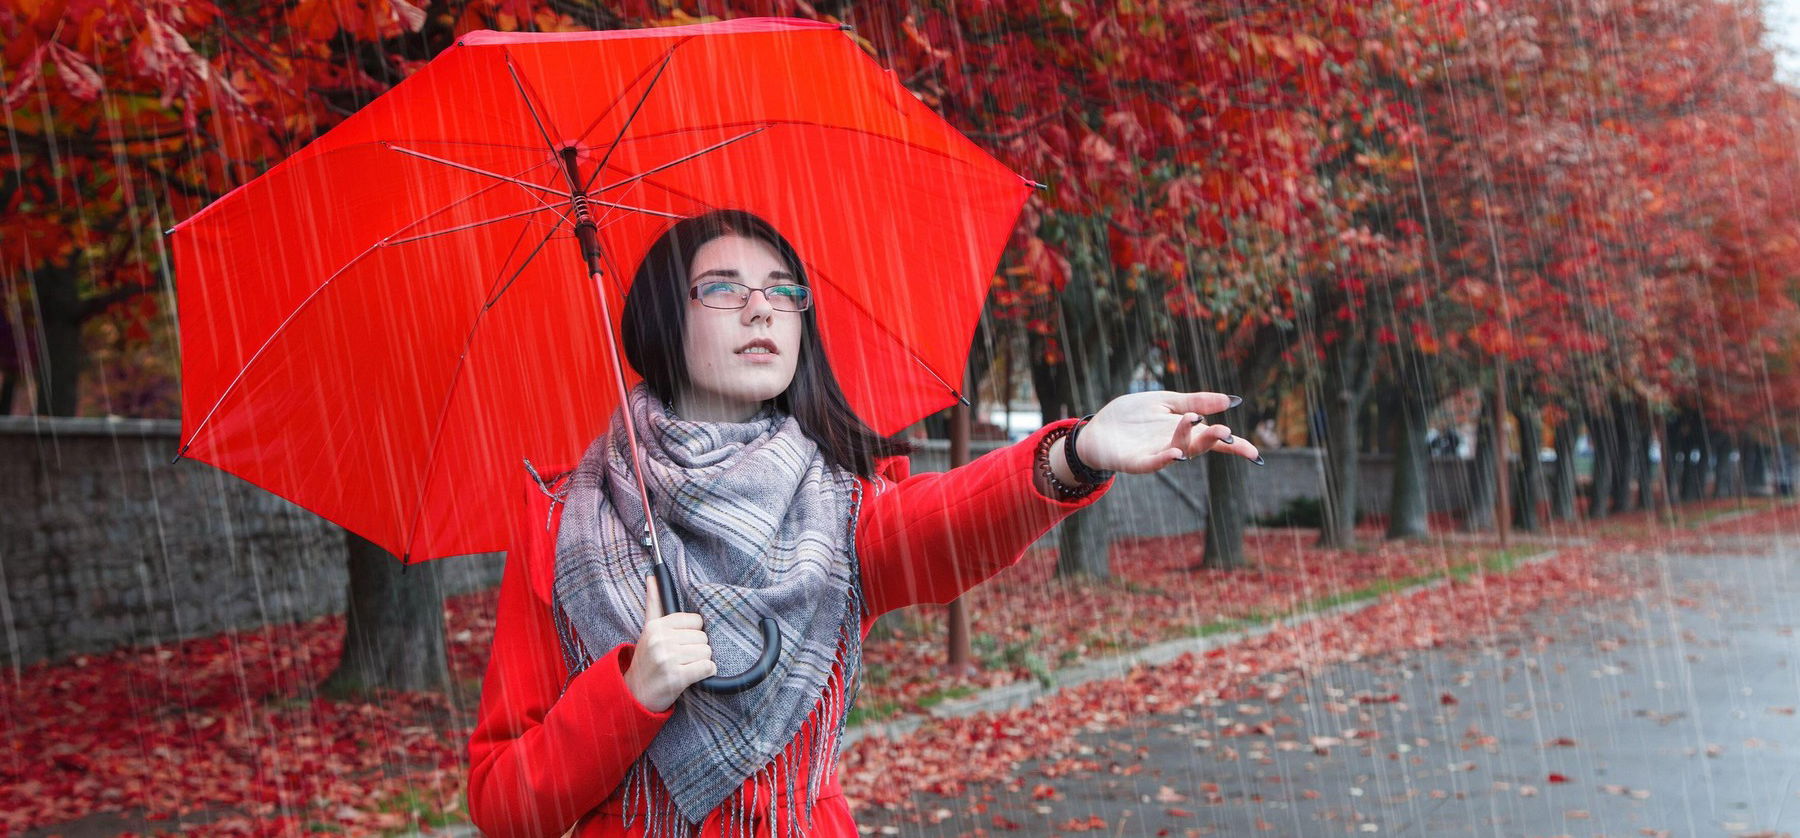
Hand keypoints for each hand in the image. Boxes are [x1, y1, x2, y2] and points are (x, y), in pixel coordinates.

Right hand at [622, 574, 715, 712]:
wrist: (635, 694)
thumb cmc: (647, 660)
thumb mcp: (648, 629)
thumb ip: (654, 603)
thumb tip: (653, 575)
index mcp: (656, 626)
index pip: (696, 621)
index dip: (693, 634)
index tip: (680, 643)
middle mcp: (661, 640)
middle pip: (703, 638)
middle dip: (697, 650)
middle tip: (681, 659)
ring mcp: (668, 659)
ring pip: (707, 653)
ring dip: (701, 663)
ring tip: (684, 668)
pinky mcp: (677, 677)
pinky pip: (708, 668)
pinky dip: (705, 674)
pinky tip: (692, 677)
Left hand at [1063, 390, 1261, 475]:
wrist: (1098, 428)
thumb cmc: (1131, 416)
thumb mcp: (1166, 402)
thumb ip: (1196, 402)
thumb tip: (1232, 400)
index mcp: (1184, 430)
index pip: (1213, 438)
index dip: (1234, 446)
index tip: (1255, 454)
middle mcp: (1173, 444)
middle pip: (1199, 445)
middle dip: (1213, 439)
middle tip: (1225, 431)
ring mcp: (1155, 454)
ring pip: (1178, 452)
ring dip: (1189, 442)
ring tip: (1198, 427)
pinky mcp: (1135, 462)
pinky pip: (1152, 464)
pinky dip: (1163, 460)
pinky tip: (1174, 453)